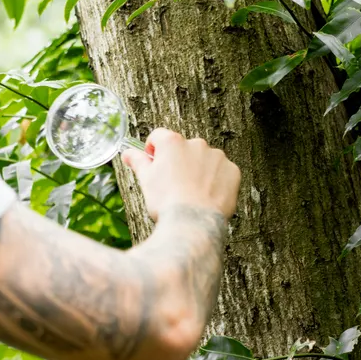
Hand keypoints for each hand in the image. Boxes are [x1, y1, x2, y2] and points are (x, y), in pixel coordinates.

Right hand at [121, 129, 240, 222]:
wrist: (193, 223)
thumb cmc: (167, 202)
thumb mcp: (146, 180)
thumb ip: (138, 162)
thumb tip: (128, 153)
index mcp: (172, 143)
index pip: (159, 136)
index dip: (154, 150)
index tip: (154, 163)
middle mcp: (196, 144)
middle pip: (184, 149)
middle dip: (179, 163)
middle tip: (174, 185)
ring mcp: (217, 157)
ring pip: (205, 160)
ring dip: (199, 171)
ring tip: (192, 194)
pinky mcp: (232, 171)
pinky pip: (223, 173)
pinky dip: (216, 182)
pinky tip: (207, 197)